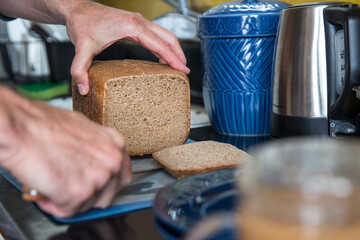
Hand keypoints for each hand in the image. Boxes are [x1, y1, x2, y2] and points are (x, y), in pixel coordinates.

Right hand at [0, 87, 131, 217]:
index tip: (95, 186)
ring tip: (55, 186)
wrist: (21, 127)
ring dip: (72, 200)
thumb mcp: (83, 130)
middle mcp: (112, 162)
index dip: (107, 184)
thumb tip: (92, 162)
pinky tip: (46, 192)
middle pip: (108, 194)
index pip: (122, 176)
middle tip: (71, 188)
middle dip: (89, 195)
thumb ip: (95, 149)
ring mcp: (98, 178)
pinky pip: (69, 210)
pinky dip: (56, 205)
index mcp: (115, 144)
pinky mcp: (79, 193)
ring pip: (89, 204)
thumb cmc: (44, 124)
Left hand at [65, 1, 189, 94]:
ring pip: (164, 35)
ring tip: (177, 66)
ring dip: (173, 49)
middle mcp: (140, 22)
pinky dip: (163, 46)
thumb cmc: (82, 23)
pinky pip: (156, 35)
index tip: (183, 70)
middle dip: (178, 54)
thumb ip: (80, 69)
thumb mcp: (82, 48)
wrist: (77, 8)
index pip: (160, 45)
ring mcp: (139, 21)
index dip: (173, 59)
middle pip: (168, 38)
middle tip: (184, 71)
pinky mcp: (136, 24)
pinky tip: (161, 57)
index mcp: (133, 26)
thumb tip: (83, 89)